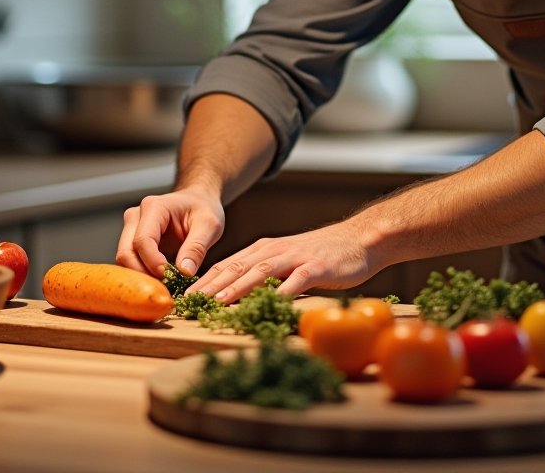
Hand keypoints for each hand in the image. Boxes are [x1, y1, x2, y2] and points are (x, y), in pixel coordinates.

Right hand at [116, 187, 225, 278]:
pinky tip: (160, 282)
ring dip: (141, 276)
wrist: (199, 200)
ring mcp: (131, 228)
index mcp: (154, 207)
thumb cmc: (203, 208)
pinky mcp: (132, 241)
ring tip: (164, 286)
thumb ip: (197, 248)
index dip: (153, 263)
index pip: (143, 241)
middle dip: (143, 274)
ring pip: (125, 260)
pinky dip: (142, 274)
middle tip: (165, 289)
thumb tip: (184, 272)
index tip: (170, 278)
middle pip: (127, 252)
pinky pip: (131, 262)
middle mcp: (136, 216)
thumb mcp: (209, 225)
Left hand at [190, 221, 378, 302]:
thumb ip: (265, 274)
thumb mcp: (287, 261)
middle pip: (236, 268)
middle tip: (189, 304)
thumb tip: (238, 297)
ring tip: (217, 303)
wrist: (359, 239)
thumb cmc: (322, 255)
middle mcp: (274, 250)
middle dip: (210, 286)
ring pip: (259, 272)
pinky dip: (279, 293)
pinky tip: (267, 304)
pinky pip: (294, 281)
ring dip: (236, 288)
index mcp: (263, 249)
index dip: (204, 281)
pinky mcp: (315, 267)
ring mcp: (294, 258)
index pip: (226, 265)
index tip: (184, 299)